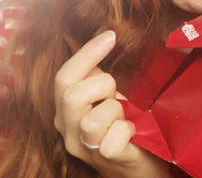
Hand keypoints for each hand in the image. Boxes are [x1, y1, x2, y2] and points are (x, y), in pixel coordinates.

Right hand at [53, 31, 170, 177]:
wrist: (138, 166)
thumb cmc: (123, 127)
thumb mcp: (106, 100)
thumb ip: (97, 81)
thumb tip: (101, 42)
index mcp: (64, 111)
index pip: (63, 77)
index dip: (86, 53)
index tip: (110, 35)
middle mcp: (66, 130)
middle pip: (69, 95)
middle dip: (101, 84)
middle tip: (115, 94)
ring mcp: (83, 148)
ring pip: (91, 120)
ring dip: (115, 110)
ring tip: (124, 117)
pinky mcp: (105, 160)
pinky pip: (111, 139)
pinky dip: (126, 130)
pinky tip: (131, 132)